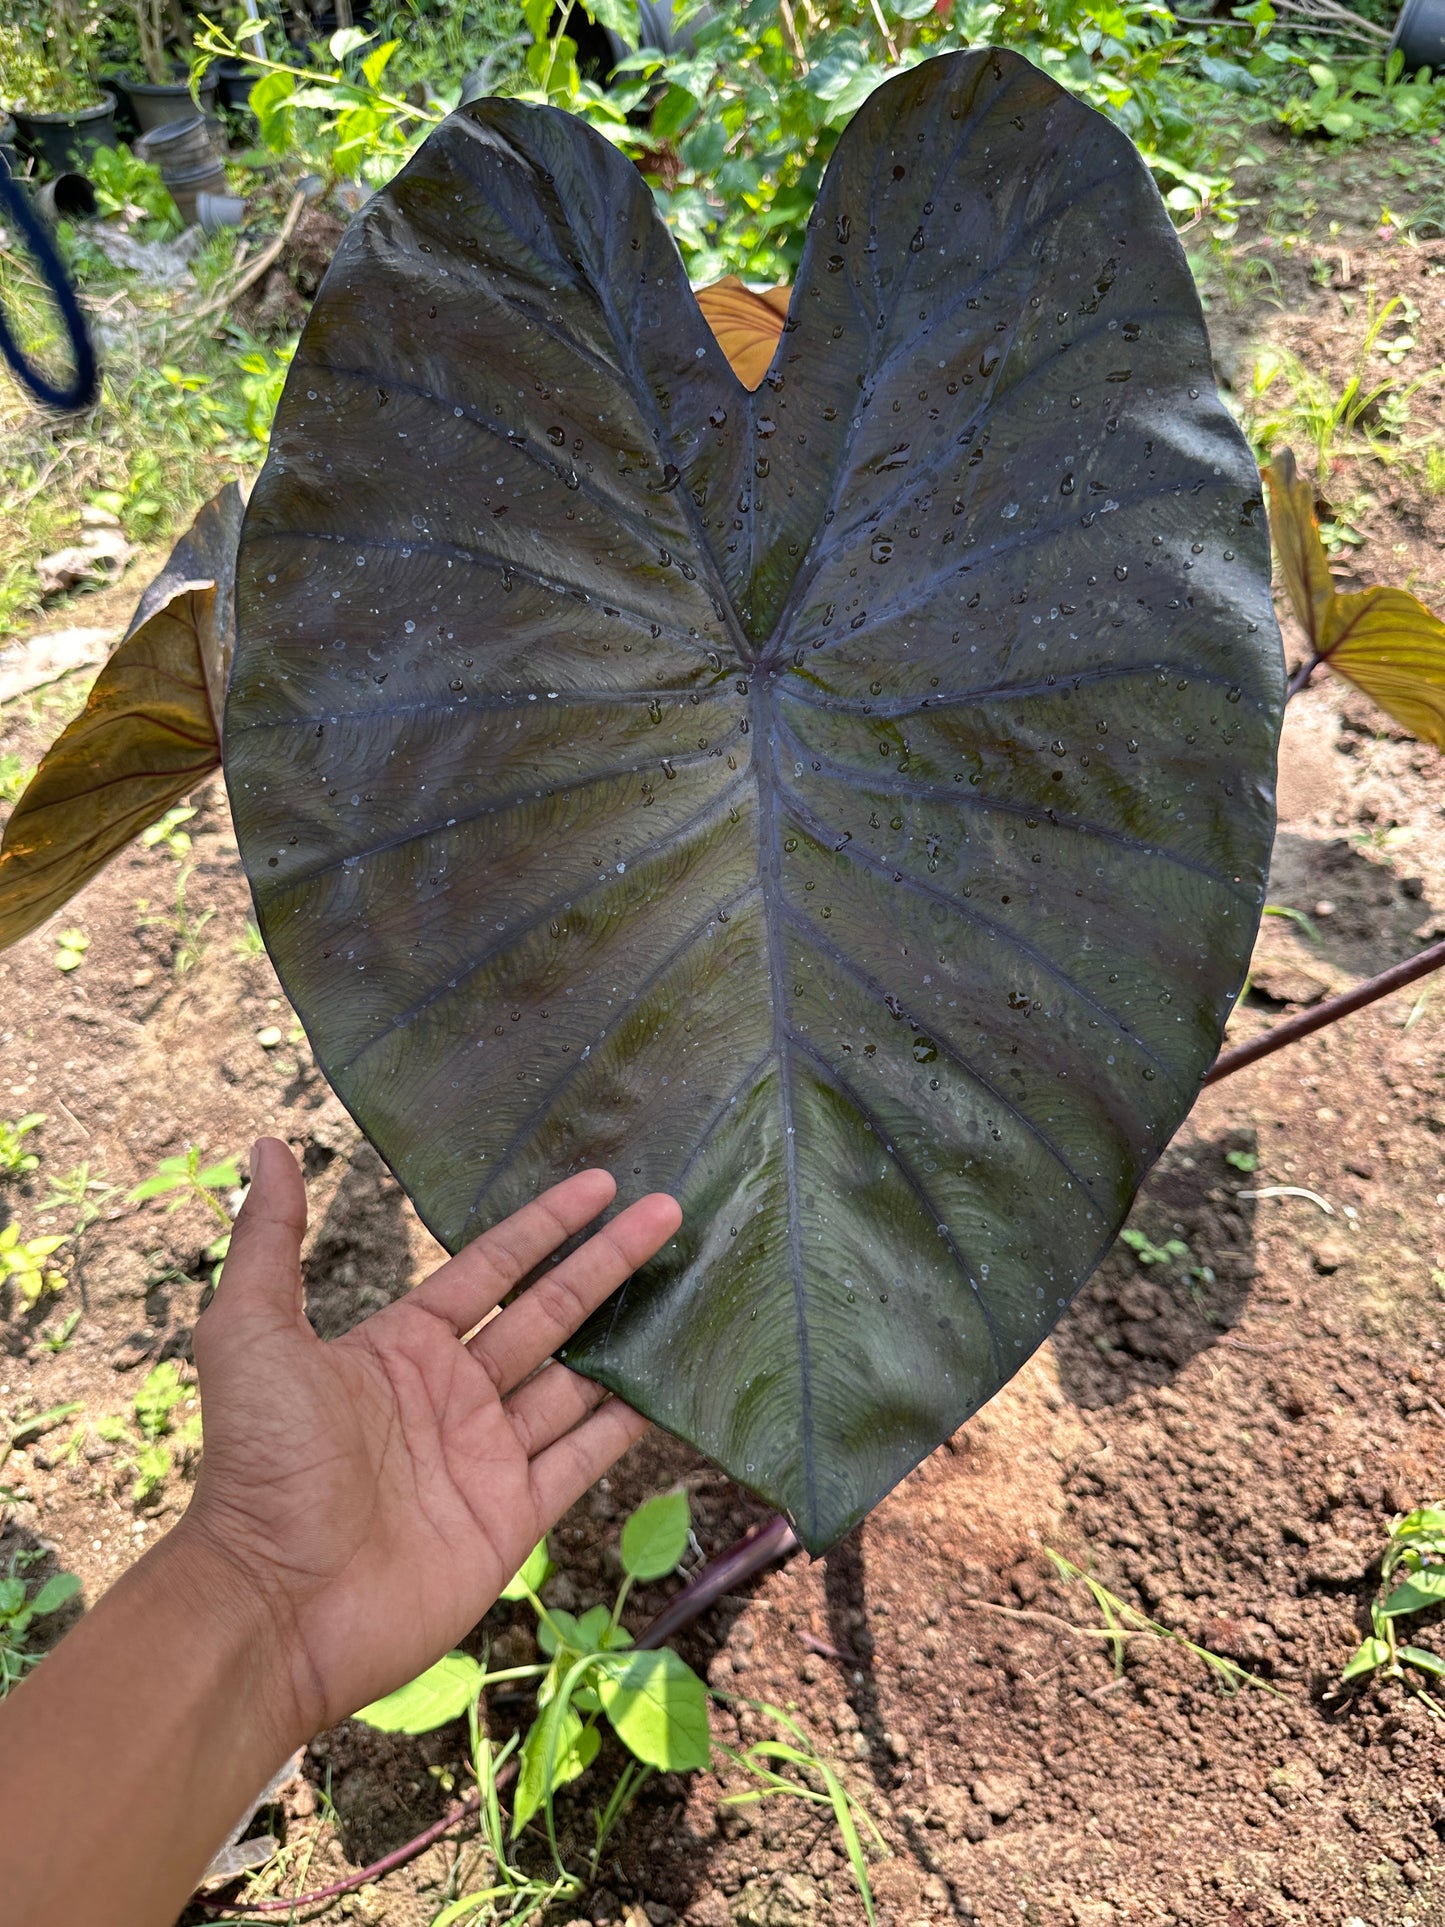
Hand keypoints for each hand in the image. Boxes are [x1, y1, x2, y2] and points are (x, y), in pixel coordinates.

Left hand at [183, 1139, 680, 1747]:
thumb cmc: (260, 1464)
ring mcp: (488, 1456)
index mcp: (402, 1348)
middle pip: (550, 1311)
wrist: (274, 1604)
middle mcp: (454, 1394)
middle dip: (608, 1261)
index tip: (602, 1184)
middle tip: (668, 1211)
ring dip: (627, 1337)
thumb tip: (269, 1147)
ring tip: (688, 1289)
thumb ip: (270, 1242)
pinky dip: (627, 1426)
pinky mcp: (513, 1517)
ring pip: (577, 1380)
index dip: (546, 1225)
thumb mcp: (250, 1334)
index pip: (492, 1267)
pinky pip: (583, 1459)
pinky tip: (670, 1389)